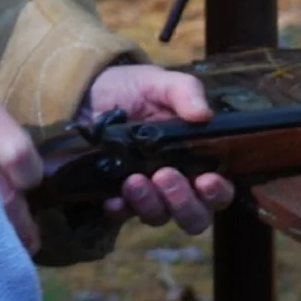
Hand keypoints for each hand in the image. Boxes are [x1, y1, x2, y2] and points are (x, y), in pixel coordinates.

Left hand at [79, 64, 236, 232]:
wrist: (83, 94)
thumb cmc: (130, 89)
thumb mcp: (159, 83)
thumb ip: (185, 92)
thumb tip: (204, 114)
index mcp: (195, 159)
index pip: (217, 191)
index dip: (217, 193)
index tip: (206, 179)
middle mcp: (174, 183)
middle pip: (193, 216)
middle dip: (183, 203)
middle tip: (165, 176)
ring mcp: (144, 193)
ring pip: (158, 217)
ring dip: (150, 203)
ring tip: (134, 179)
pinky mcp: (114, 197)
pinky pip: (122, 215)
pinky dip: (121, 210)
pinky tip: (114, 198)